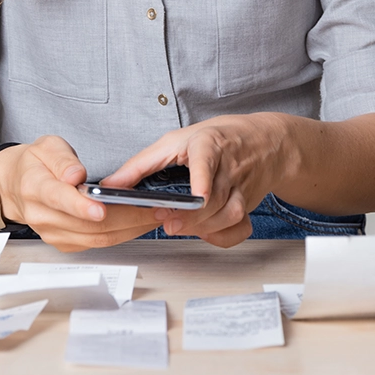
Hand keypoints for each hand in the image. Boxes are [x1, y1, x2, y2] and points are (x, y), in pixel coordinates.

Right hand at [0, 135, 160, 251]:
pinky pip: (96, 244)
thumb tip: (75, 175)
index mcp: (36, 187)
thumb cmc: (34, 164)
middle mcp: (43, 215)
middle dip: (125, 217)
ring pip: (96, 238)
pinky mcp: (65, 242)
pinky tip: (138, 223)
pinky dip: (121, 235)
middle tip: (154, 208)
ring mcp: (53, 233)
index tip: (101, 208)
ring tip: (155, 215)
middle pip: (87, 224)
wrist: (15, 185)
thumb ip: (61, 159)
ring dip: (130, 229)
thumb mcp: (45, 147)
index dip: (82, 206)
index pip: (60, 199)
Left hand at [100, 113, 293, 247]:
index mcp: (208, 144)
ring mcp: (242, 186)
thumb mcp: (174, 141)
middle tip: (166, 221)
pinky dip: (224, 236)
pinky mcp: (249, 203)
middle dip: (191, 215)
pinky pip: (241, 226)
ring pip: (230, 213)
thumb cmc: (215, 139)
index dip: (203, 180)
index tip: (198, 195)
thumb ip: (141, 164)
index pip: (208, 161)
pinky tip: (205, 233)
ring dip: (205, 227)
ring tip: (179, 227)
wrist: (264, 141)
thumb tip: (110, 185)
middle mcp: (228, 166)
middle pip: (214, 197)